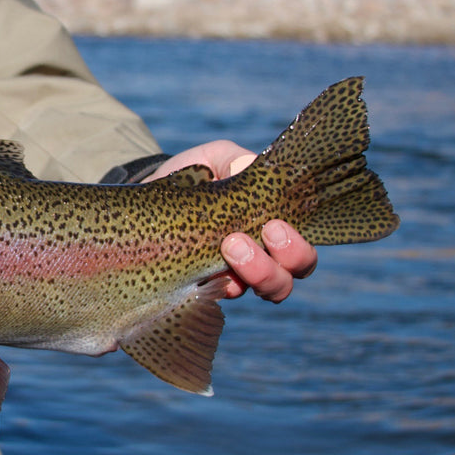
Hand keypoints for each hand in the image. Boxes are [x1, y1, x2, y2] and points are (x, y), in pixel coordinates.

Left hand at [150, 140, 318, 302]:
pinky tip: (204, 271)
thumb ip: (236, 160)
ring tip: (227, 246)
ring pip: (265, 290)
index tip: (274, 225)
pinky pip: (222, 296)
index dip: (298, 247)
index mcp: (273, 228)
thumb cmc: (195, 176)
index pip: (302, 251)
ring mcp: (235, 275)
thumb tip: (247, 168)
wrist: (152, 192)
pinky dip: (219, 285)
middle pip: (289, 277)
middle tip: (242, 238)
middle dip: (277, 262)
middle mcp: (261, 257)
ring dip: (254, 273)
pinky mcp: (205, 285)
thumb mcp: (215, 158)